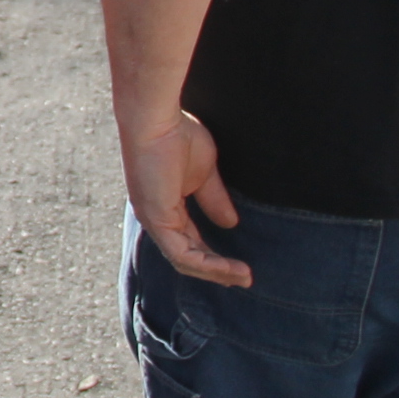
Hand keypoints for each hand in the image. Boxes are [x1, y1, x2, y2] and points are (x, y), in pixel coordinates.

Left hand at [116, 107, 251, 286]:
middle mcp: (156, 218)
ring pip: (185, 261)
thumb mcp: (204, 173)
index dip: (214, 255)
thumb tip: (231, 223)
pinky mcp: (156, 219)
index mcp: (165, 206)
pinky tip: (229, 268)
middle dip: (217, 270)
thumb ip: (214, 198)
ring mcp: (153, 220)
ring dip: (216, 272)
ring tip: (243, 277)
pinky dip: (207, 264)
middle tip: (245, 279)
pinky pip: (181, 254)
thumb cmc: (177, 134)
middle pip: (187, 257)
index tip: (241, 265)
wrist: (157, 118)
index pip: (189, 241)